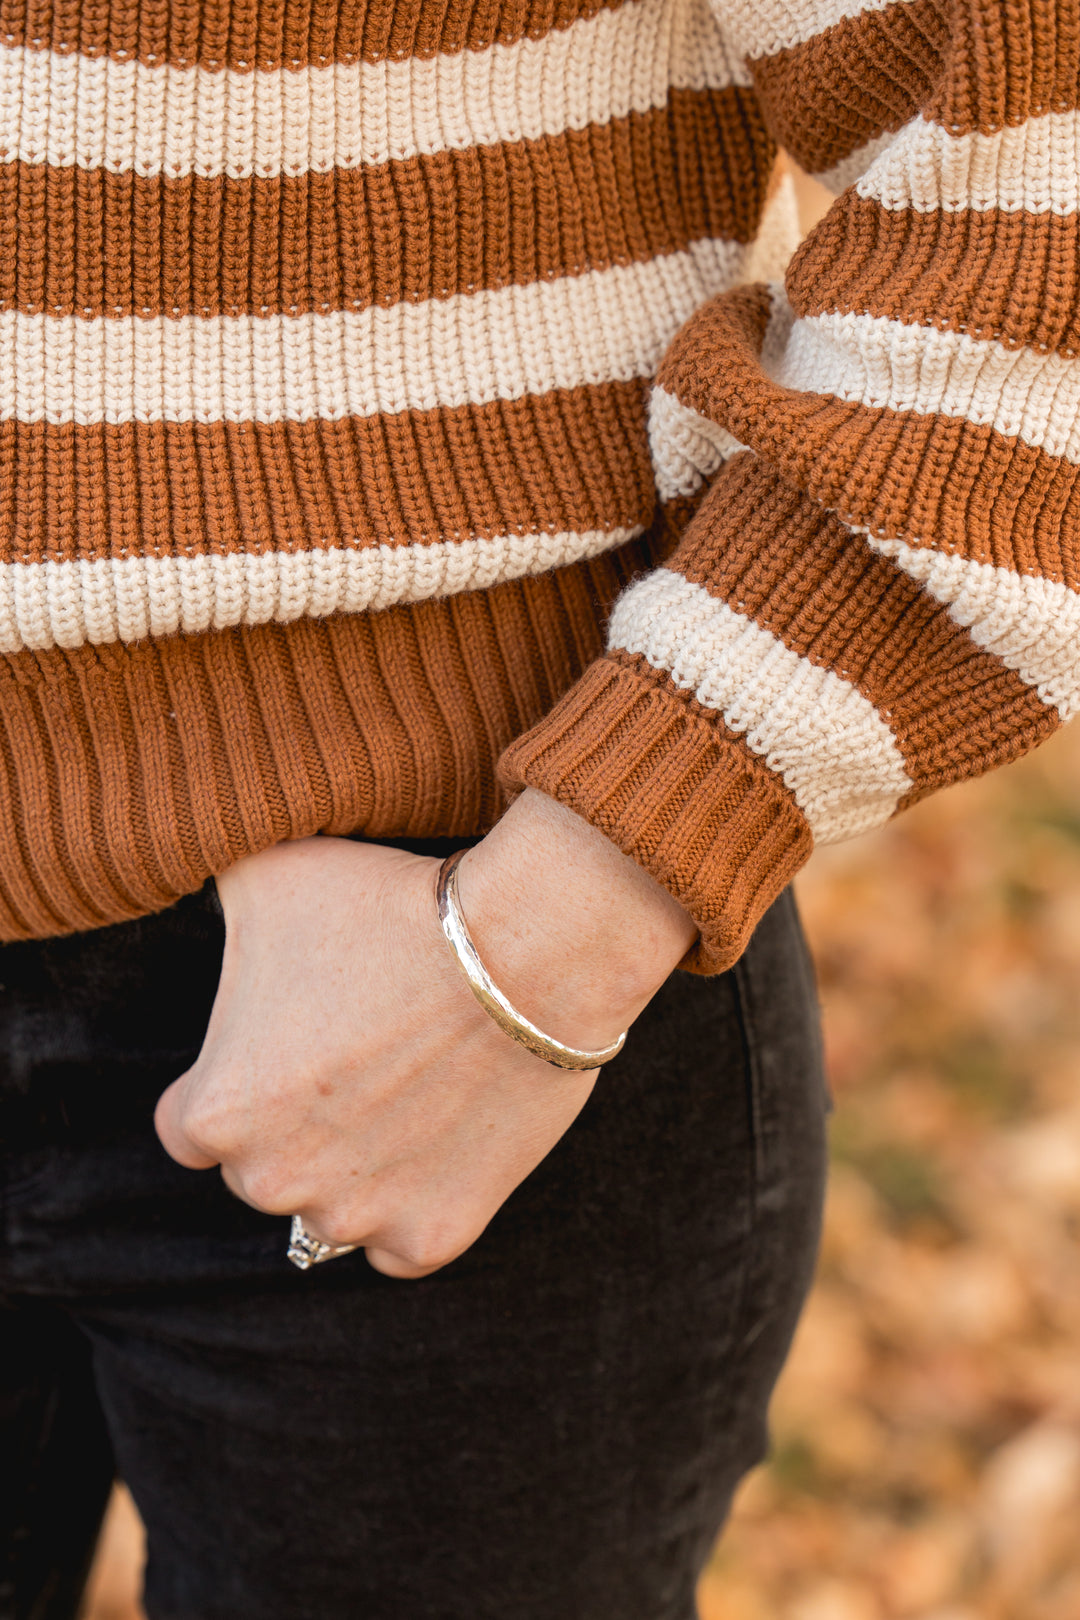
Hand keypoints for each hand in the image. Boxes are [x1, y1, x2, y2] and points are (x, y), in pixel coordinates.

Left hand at [154, 790, 696, 1277]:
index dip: (234, 1081)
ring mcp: (357, 1216)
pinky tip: (435, 1146)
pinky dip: (414, 1208)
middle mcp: (274, 1181)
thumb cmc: (388, 905)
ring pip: (332, 1210)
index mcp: (217, 1112)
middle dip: (294, 1126)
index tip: (282, 1047)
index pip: (189, 1125)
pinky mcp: (435, 1235)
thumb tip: (197, 887)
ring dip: (355, 1170)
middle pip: (262, 1169)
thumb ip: (211, 909)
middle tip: (354, 1060)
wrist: (525, 946)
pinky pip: (401, 1247)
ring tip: (405, 1093)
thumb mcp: (264, 877)